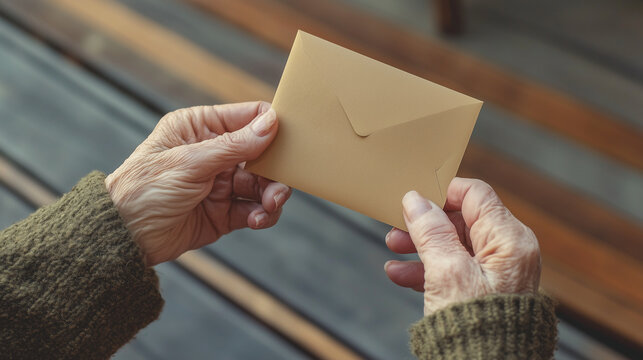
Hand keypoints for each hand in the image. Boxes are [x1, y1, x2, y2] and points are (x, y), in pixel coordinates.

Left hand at [105, 102, 290, 265]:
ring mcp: (221, 183)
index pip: (248, 117)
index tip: (289, 142)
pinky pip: (254, 208)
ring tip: (270, 206)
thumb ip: (234, 145)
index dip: (271, 126)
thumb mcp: (190, 162)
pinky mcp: (224, 212)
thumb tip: (271, 123)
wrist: (123, 237)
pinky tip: (256, 219)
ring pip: (262, 184)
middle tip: (280, 186)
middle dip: (275, 170)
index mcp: (200, 128)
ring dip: (271, 195)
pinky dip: (262, 214)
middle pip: (263, 154)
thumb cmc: (144, 189)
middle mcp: (214, 153)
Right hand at [384, 178, 540, 314]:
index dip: (442, 192)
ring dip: (420, 246)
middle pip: (460, 221)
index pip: (475, 195)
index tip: (414, 196)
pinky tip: (400, 275)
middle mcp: (507, 252)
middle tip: (395, 228)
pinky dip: (427, 270)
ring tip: (392, 250)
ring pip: (452, 246)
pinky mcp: (483, 291)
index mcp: (509, 239)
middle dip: (424, 224)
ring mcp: (495, 273)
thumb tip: (416, 199)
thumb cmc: (475, 325)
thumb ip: (431, 231)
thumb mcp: (446, 271)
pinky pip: (453, 270)